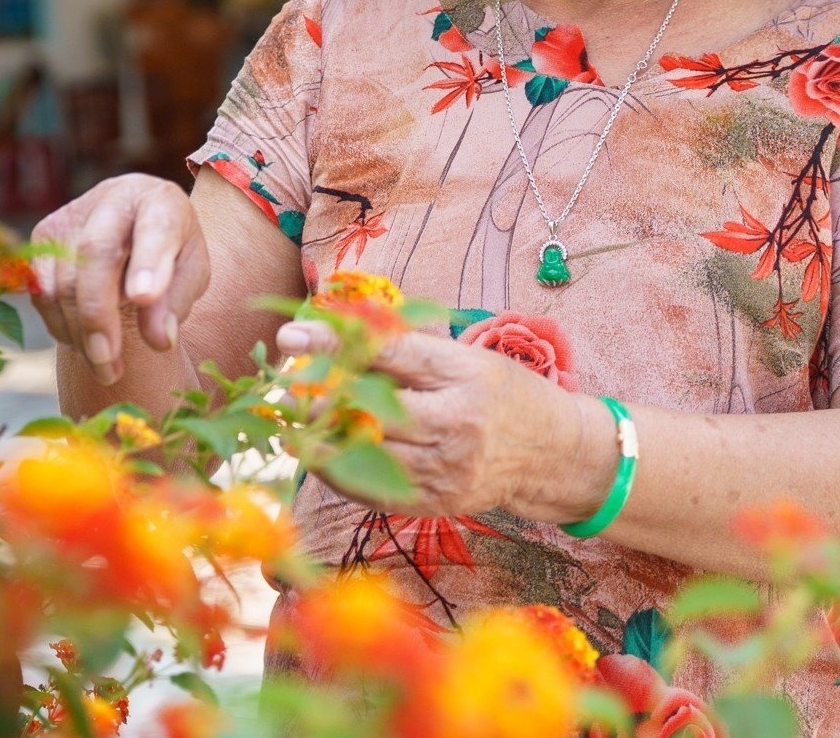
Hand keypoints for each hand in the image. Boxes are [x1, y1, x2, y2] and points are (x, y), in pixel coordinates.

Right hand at [30, 174, 209, 384]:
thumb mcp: (189, 273)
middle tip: (108, 362)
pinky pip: (41, 291)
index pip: (154, 228)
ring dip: (80, 333)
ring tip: (106, 367)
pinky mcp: (41, 238)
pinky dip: (60, 325)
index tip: (144, 298)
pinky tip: (83, 343)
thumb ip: (176, 302)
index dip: (148, 263)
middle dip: (98, 314)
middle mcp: (111, 200)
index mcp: (159, 201)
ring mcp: (71, 217)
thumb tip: (159, 340)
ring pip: (63, 279)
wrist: (133, 227)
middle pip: (96, 253)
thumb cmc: (169, 254)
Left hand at [278, 322, 603, 520]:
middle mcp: (456, 425)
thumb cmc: (501, 393)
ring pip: (362, 454)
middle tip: (287, 386)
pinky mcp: (434, 504)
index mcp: (463, 375)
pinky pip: (369, 490)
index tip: (292, 335)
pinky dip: (338, 469)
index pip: (389, 354)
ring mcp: (445, 471)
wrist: (552, 454)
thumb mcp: (463, 356)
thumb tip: (331, 336)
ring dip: (320, 436)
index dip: (334, 344)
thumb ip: (405, 350)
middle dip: (318, 397)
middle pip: (369, 408)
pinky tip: (321, 451)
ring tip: (297, 419)